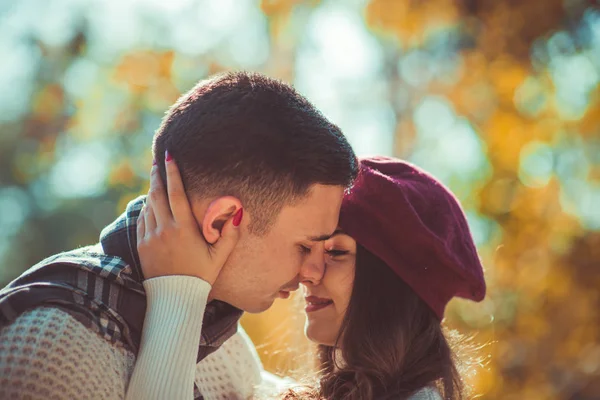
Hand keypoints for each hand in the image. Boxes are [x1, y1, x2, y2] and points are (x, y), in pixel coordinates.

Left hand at [136, 152, 241, 283]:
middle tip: (158, 161)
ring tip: (156, 178)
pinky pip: (143, 220)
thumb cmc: (201, 276)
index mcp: (183, 229)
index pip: (176, 193)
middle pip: (158, 194)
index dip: (173, 173)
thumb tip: (239, 213)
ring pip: (149, 206)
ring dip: (152, 190)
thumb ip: (230, 234)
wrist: (175, 298)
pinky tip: (151, 203)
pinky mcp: (142, 245)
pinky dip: (147, 207)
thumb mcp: (219, 257)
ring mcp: (150, 237)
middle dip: (158, 175)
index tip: (169, 156)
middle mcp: (164, 229)